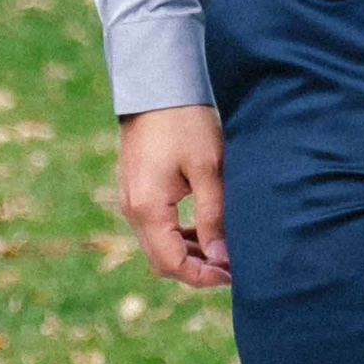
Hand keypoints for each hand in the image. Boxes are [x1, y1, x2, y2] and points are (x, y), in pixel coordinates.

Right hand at [115, 106, 229, 287]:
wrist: (156, 87)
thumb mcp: (208, 169)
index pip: (172, 263)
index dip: (203, 276)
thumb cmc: (185, 123)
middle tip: (232, 266)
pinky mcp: (136, 191)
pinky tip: (204, 230)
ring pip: (158, 246)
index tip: (233, 274)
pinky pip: (155, 228)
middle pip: (161, 261)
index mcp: (147, 208)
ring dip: (188, 253)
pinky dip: (178, 236)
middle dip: (196, 269)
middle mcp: (132, 209)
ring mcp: (130, 201)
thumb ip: (214, 216)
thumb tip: (220, 257)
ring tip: (223, 250)